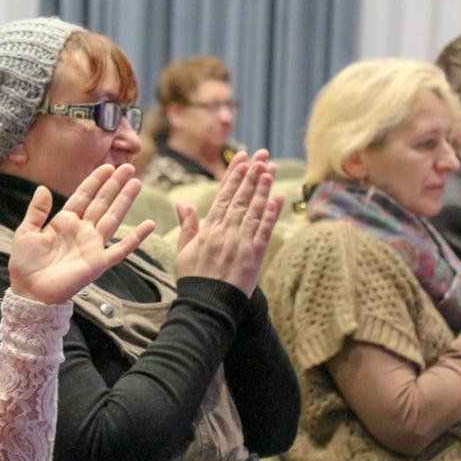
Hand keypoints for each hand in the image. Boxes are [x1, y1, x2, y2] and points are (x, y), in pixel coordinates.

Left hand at [8, 164, 155, 304]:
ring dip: (125, 201)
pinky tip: (150, 224)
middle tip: (129, 167)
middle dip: (115, 185)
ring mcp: (92, 246)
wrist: (29, 292)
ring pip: (113, 218)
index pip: (84, 196)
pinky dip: (136, 238)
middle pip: (102, 203)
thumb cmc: (25, 265)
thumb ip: (36, 211)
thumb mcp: (26, 233)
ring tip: (137, 183)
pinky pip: (121, 249)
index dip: (95, 181)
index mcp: (64, 222)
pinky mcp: (98, 262)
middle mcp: (82, 231)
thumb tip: (43, 188)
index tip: (107, 166)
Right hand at [173, 149, 282, 296]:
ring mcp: (242, 243)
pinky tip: (277, 197)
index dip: (233, 175)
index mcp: (208, 230)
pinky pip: (265, 230)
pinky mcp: (256, 256)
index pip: (223, 196)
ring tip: (270, 168)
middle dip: (252, 174)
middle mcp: (227, 232)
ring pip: (254, 210)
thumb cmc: (193, 279)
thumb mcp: (183, 251)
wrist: (207, 305)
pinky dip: (272, 213)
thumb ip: (187, 226)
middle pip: (241, 198)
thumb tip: (183, 203)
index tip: (241, 158)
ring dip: (263, 188)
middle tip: (262, 155)